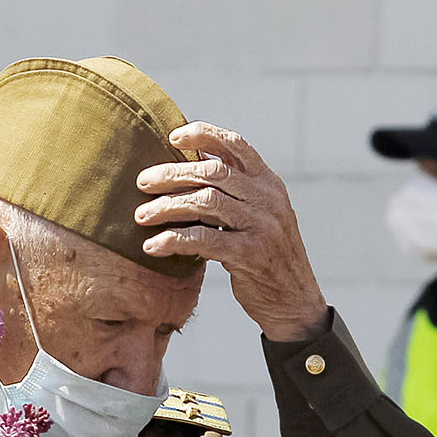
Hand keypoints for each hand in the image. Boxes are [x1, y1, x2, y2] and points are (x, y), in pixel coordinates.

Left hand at [135, 122, 327, 341]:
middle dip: (172, 174)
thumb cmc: (266, 256)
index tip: (173, 137)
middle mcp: (267, 199)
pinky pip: (204, 240)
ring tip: (141, 216)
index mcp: (269, 183)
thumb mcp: (260, 216)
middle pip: (212, 172)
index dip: (203, 134)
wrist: (294, 301)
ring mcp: (261, 225)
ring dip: (166, 207)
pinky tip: (153, 246)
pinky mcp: (251, 254)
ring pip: (205, 203)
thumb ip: (234, 194)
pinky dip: (173, 241)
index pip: (236, 145)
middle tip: (142, 182)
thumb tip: (191, 169)